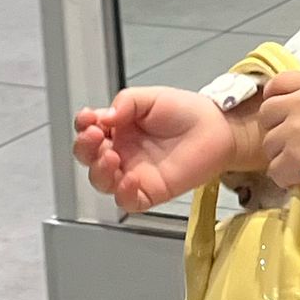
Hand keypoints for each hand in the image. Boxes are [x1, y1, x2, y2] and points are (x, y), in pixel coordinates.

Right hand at [72, 87, 243, 213]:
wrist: (216, 127)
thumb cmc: (184, 111)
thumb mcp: (150, 98)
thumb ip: (125, 103)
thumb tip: (104, 117)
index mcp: (117, 129)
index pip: (88, 131)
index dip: (83, 126)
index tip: (88, 119)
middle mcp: (121, 152)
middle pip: (88, 158)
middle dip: (84, 148)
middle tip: (95, 136)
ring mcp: (133, 174)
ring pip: (102, 182)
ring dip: (99, 171)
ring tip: (111, 156)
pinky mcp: (150, 192)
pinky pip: (127, 201)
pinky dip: (123, 193)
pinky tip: (129, 178)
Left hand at [259, 72, 299, 190]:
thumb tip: (297, 105)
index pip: (279, 81)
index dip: (274, 95)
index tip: (279, 109)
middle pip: (266, 112)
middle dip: (276, 127)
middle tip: (292, 140)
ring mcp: (293, 132)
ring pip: (268, 143)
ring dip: (281, 154)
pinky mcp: (291, 158)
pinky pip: (274, 169)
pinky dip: (285, 176)